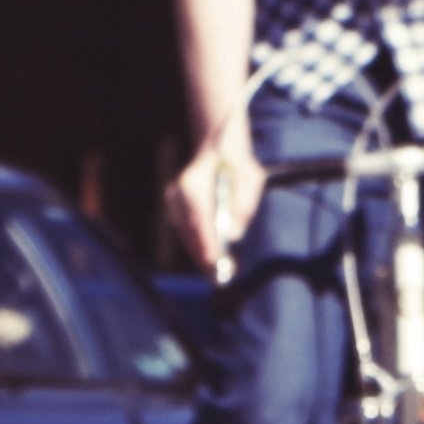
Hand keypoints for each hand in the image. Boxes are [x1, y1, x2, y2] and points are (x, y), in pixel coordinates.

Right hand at [167, 120, 266, 273]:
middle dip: (202, 254)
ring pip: (186, 234)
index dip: (206, 241)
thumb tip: (235, 234)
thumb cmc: (237, 163)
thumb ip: (244, 203)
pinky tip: (208, 261)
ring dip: (199, 254)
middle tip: (217, 276)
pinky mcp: (174, 209)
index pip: (199, 217)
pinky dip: (197, 245)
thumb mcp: (251, 177)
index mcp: (193, 182)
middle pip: (189, 231)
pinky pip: (185, 232)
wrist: (216, 146)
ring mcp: (172, 202)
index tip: (213, 260)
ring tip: (214, 274)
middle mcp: (177, 194)